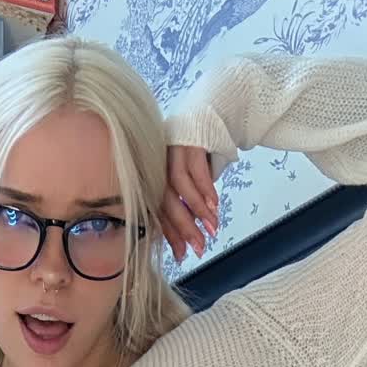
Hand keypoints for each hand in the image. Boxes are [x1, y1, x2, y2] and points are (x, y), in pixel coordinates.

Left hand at [159, 145, 220, 261]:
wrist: (209, 111)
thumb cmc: (197, 150)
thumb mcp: (189, 178)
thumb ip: (185, 202)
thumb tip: (189, 234)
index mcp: (153, 175)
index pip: (159, 211)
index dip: (170, 235)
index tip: (181, 255)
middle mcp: (157, 163)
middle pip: (167, 202)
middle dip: (185, 228)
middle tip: (200, 247)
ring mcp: (171, 150)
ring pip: (180, 186)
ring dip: (197, 210)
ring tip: (212, 227)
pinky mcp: (188, 139)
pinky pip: (196, 169)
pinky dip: (205, 189)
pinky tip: (214, 206)